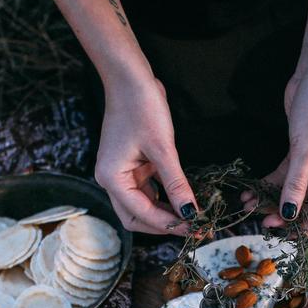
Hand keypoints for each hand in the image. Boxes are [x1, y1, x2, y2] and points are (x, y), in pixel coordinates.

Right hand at [94, 77, 196, 234]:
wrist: (130, 78)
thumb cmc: (142, 108)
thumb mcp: (163, 149)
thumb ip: (176, 184)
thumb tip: (191, 212)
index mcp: (112, 178)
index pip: (141, 214)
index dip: (169, 224)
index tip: (196, 228)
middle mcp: (111, 179)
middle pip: (136, 217)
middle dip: (163, 226)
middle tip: (194, 228)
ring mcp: (121, 172)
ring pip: (142, 205)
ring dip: (165, 213)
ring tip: (193, 217)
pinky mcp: (132, 164)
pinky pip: (148, 189)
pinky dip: (165, 197)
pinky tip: (184, 199)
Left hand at [255, 74, 307, 235]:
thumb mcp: (306, 149)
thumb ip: (296, 184)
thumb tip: (288, 213)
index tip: (291, 234)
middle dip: (289, 213)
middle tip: (265, 222)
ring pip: (297, 191)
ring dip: (275, 200)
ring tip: (252, 208)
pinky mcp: (304, 154)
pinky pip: (287, 176)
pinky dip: (270, 184)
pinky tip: (252, 192)